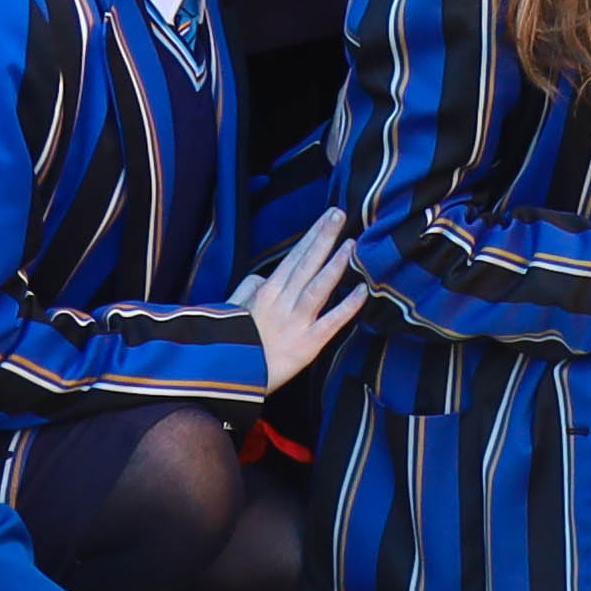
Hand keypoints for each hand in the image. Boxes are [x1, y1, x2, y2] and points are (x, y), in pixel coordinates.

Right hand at [240, 215, 364, 382]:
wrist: (226, 377)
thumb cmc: (231, 345)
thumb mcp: (232, 309)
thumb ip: (249, 289)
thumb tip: (263, 276)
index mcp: (266, 292)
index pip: (293, 257)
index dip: (312, 235)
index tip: (327, 216)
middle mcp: (282, 302)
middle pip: (306, 263)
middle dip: (323, 237)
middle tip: (340, 213)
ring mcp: (296, 322)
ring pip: (318, 286)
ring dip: (335, 264)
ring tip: (351, 244)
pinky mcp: (308, 344)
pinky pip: (332, 321)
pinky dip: (348, 306)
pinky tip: (364, 290)